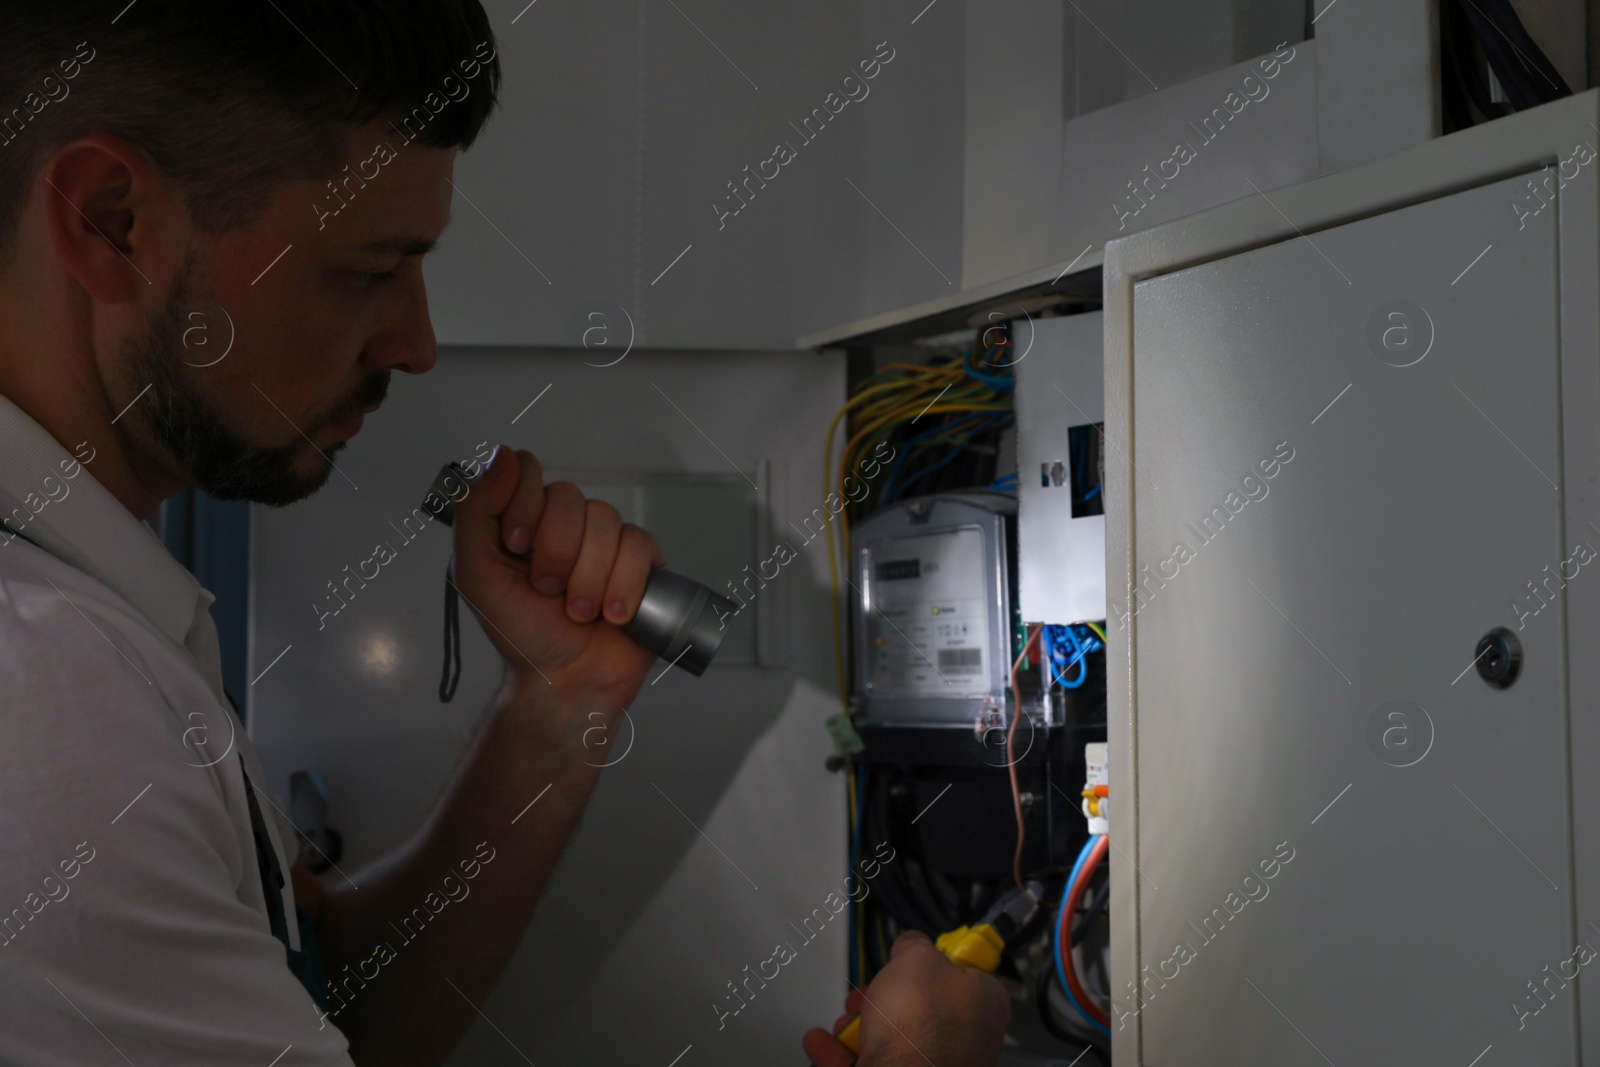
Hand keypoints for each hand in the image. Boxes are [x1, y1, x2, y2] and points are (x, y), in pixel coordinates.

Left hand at [450, 444, 665, 707]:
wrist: (565, 682)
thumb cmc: (519, 632)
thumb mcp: (475, 573)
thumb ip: (476, 512)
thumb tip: (503, 456)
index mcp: (524, 519)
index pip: (528, 470)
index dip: (525, 507)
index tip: (517, 549)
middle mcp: (566, 524)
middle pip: (570, 497)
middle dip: (557, 553)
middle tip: (547, 591)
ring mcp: (607, 542)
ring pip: (607, 522)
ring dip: (589, 578)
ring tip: (580, 613)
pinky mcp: (643, 562)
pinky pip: (640, 545)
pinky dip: (623, 585)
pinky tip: (612, 614)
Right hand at [802, 931, 1009, 1066]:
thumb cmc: (921, 1024)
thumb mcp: (918, 958)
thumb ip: (915, 946)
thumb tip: (912, 944)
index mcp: (982, 1003)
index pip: (964, 974)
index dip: (934, 962)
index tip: (913, 958)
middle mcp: (966, 1038)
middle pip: (920, 1007)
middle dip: (884, 997)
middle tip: (868, 991)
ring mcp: (937, 1064)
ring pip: (895, 1038)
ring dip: (860, 1025)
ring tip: (844, 1020)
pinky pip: (872, 1064)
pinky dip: (843, 1054)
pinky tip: (823, 1042)